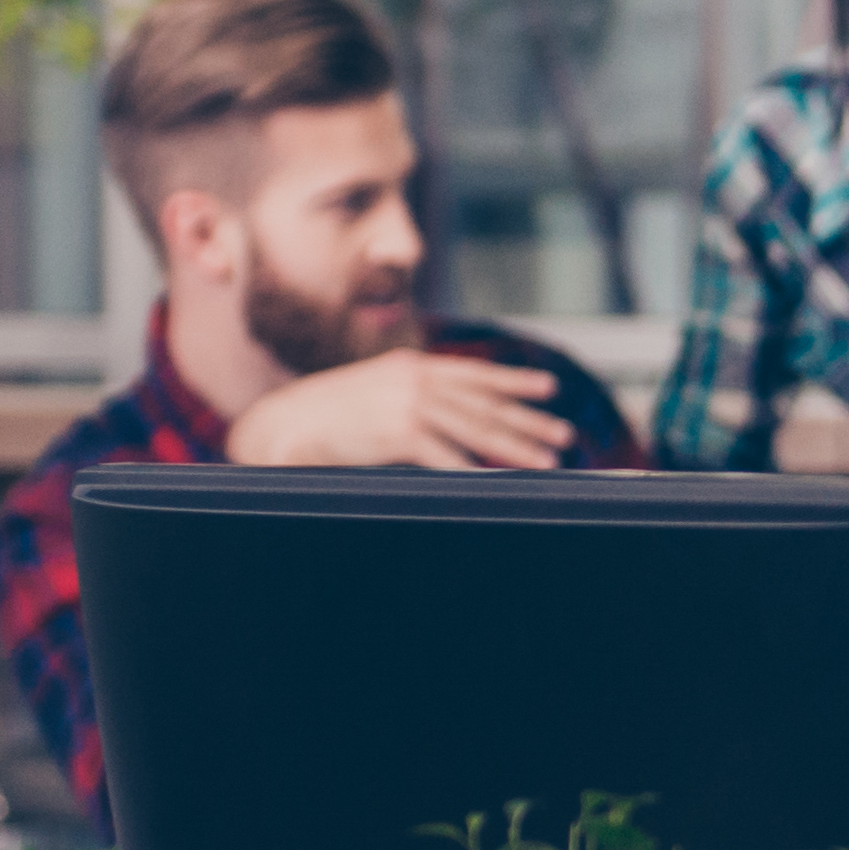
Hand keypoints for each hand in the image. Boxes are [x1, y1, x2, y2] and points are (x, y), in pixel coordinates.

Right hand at [225, 347, 575, 473]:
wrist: (282, 422)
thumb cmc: (326, 414)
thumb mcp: (373, 392)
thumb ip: (407, 397)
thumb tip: (438, 413)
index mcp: (411, 365)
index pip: (474, 373)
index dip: (514, 381)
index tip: (549, 388)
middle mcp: (416, 379)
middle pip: (486, 403)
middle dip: (530, 420)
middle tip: (566, 436)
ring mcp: (409, 404)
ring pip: (477, 429)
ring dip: (516, 447)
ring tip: (548, 461)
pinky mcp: (398, 433)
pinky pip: (446, 456)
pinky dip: (474, 471)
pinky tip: (497, 484)